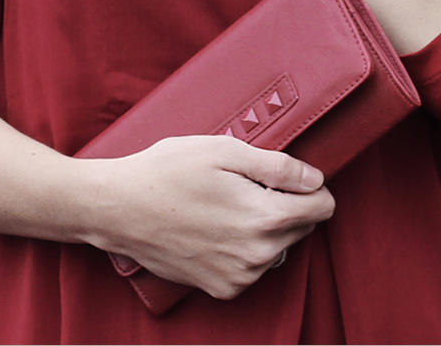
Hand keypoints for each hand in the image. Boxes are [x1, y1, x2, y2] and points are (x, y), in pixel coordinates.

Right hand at [80, 134, 334, 299]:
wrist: (116, 209)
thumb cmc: (166, 172)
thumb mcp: (224, 151)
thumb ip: (278, 166)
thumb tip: (314, 178)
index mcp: (263, 219)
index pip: (323, 207)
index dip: (309, 186)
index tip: (286, 176)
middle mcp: (256, 256)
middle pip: (303, 227)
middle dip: (286, 204)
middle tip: (247, 185)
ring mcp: (238, 277)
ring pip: (279, 247)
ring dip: (265, 227)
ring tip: (227, 204)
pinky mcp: (221, 288)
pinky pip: (254, 266)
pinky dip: (244, 247)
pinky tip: (216, 226)